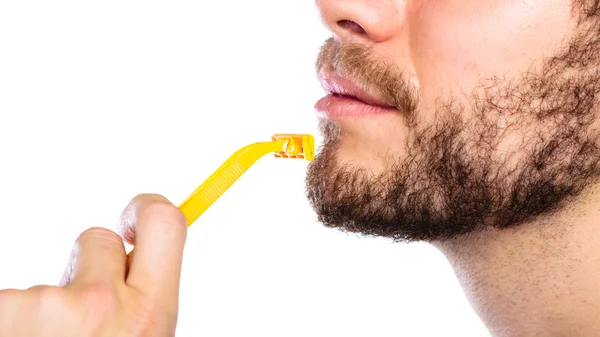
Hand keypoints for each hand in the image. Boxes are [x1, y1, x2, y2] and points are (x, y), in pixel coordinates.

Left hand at [0, 194, 187, 336]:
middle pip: (97, 238)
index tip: (130, 221)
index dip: (145, 208)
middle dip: (88, 266)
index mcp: (150, 314)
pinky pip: (7, 302)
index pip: (163, 221)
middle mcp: (102, 304)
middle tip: (79, 313)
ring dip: (45, 309)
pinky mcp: (3, 310)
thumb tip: (131, 260)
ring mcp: (47, 307)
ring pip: (49, 279)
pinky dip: (12, 323)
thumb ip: (143, 303)